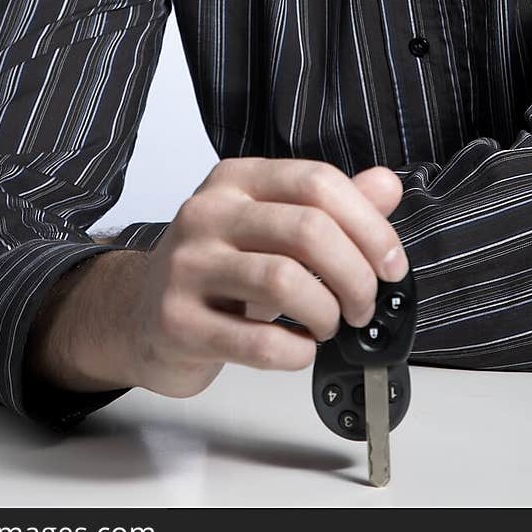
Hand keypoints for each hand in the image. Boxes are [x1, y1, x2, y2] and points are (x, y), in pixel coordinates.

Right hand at [96, 158, 407, 398]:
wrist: (140, 314)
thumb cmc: (217, 270)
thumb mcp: (272, 225)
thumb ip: (332, 206)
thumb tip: (387, 186)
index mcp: (237, 180)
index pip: (317, 182)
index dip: (369, 225)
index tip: (391, 264)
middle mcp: (208, 213)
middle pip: (308, 230)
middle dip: (355, 276)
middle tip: (363, 304)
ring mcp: (187, 265)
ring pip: (284, 281)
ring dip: (326, 314)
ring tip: (328, 325)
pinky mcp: (176, 320)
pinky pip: (255, 341)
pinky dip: (296, 351)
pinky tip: (299, 349)